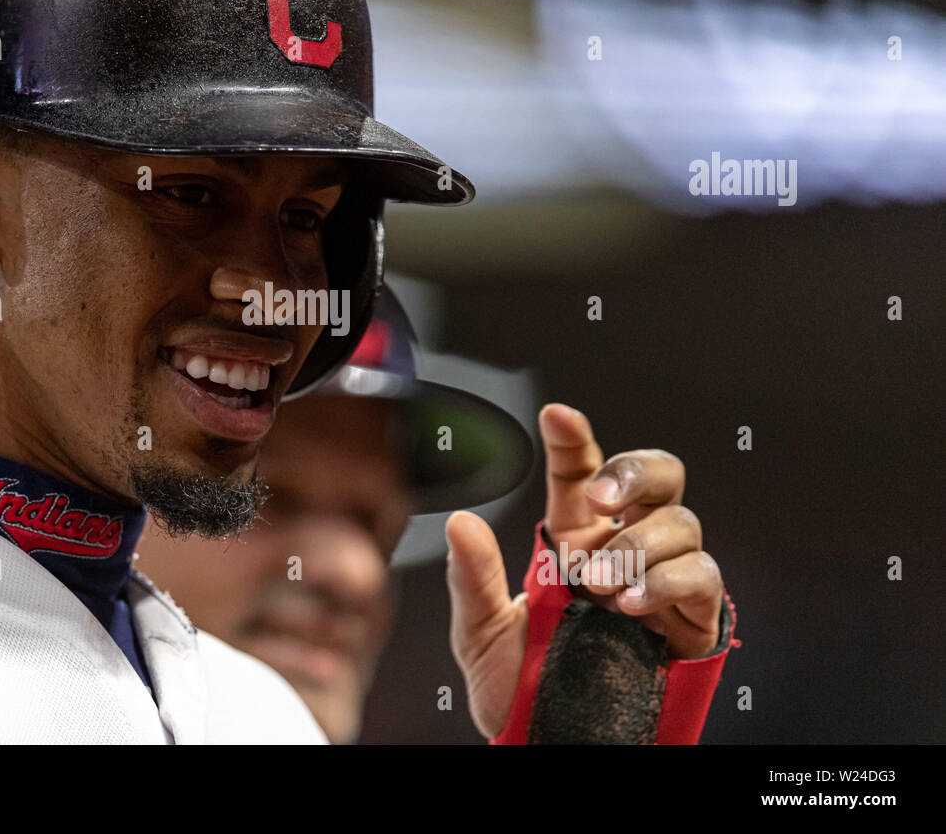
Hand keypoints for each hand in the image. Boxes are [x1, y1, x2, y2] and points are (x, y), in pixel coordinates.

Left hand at [445, 403, 724, 738]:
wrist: (550, 746)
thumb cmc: (520, 686)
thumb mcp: (481, 634)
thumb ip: (471, 578)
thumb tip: (459, 523)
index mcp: (573, 541)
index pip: (581, 475)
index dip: (574, 441)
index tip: (556, 415)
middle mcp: (624, 550)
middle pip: (657, 478)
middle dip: (634, 472)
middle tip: (597, 497)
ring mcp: (663, 581)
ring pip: (682, 523)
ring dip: (639, 544)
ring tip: (599, 583)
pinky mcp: (693, 621)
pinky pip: (702, 578)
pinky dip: (668, 581)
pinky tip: (631, 602)